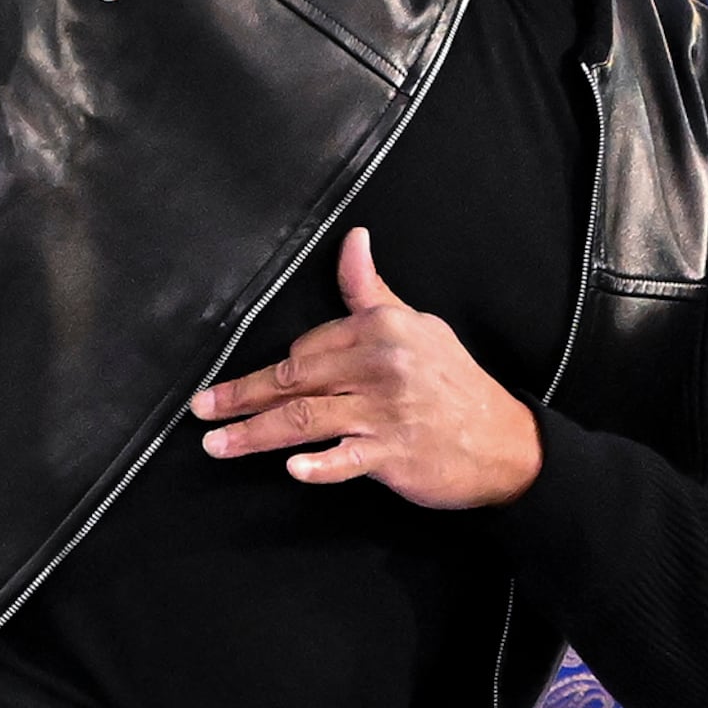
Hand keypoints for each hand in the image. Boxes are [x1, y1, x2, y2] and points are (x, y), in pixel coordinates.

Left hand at [188, 230, 541, 508]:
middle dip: (240, 396)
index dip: (276, 371)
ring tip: (217, 444)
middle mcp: (380, 365)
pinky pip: (347, 459)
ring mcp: (386, 411)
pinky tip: (293, 469)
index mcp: (380, 328)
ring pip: (304, 419)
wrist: (505, 441)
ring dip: (253, 433)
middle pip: (293, 380)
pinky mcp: (394, 454)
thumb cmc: (454, 382)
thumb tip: (352, 238)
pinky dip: (320, 465)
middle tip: (202, 408)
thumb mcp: (417, 325)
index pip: (306, 346)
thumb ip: (370, 290)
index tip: (247, 389)